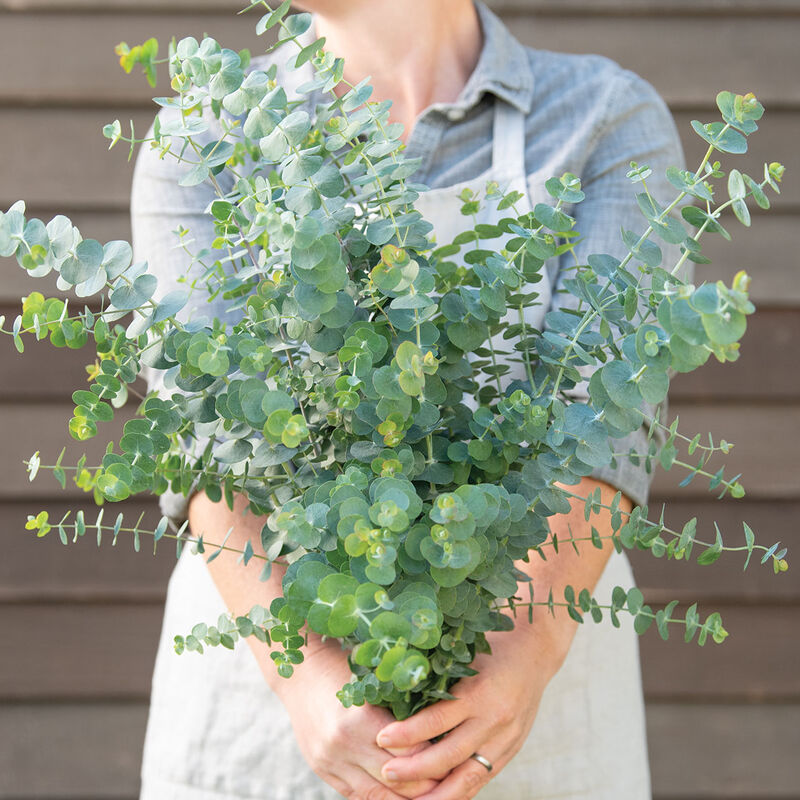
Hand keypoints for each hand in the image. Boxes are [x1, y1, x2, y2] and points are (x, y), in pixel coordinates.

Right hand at [276, 643, 439, 798]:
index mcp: (361, 720)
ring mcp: (331, 763)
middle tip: (450, 779)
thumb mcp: (373, 680)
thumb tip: (439, 730)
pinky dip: (381, 797)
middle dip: (427, 785)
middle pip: (397, 782)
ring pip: (377, 798)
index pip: (410, 755)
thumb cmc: (343, 667)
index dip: (436, 760)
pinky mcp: (323, 771)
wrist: (300, 672)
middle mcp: (344, 747)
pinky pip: (357, 797)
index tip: (455, 756)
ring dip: (405, 798)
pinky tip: (399, 792)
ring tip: (429, 791)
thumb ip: (400, 706)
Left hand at [373, 626, 555, 799]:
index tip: (382, 738)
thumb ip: (438, 680)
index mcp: (478, 692)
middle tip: (386, 773)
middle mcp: (493, 719)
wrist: (534, 653)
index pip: (437, 720)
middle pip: (449, 755)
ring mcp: (505, 739)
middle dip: (415, 769)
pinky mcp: (510, 750)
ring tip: (408, 799)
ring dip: (437, 793)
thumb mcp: (464, 657)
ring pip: (467, 776)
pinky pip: (482, 777)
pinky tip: (438, 797)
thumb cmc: (490, 649)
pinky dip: (460, 790)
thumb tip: (394, 694)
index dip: (408, 733)